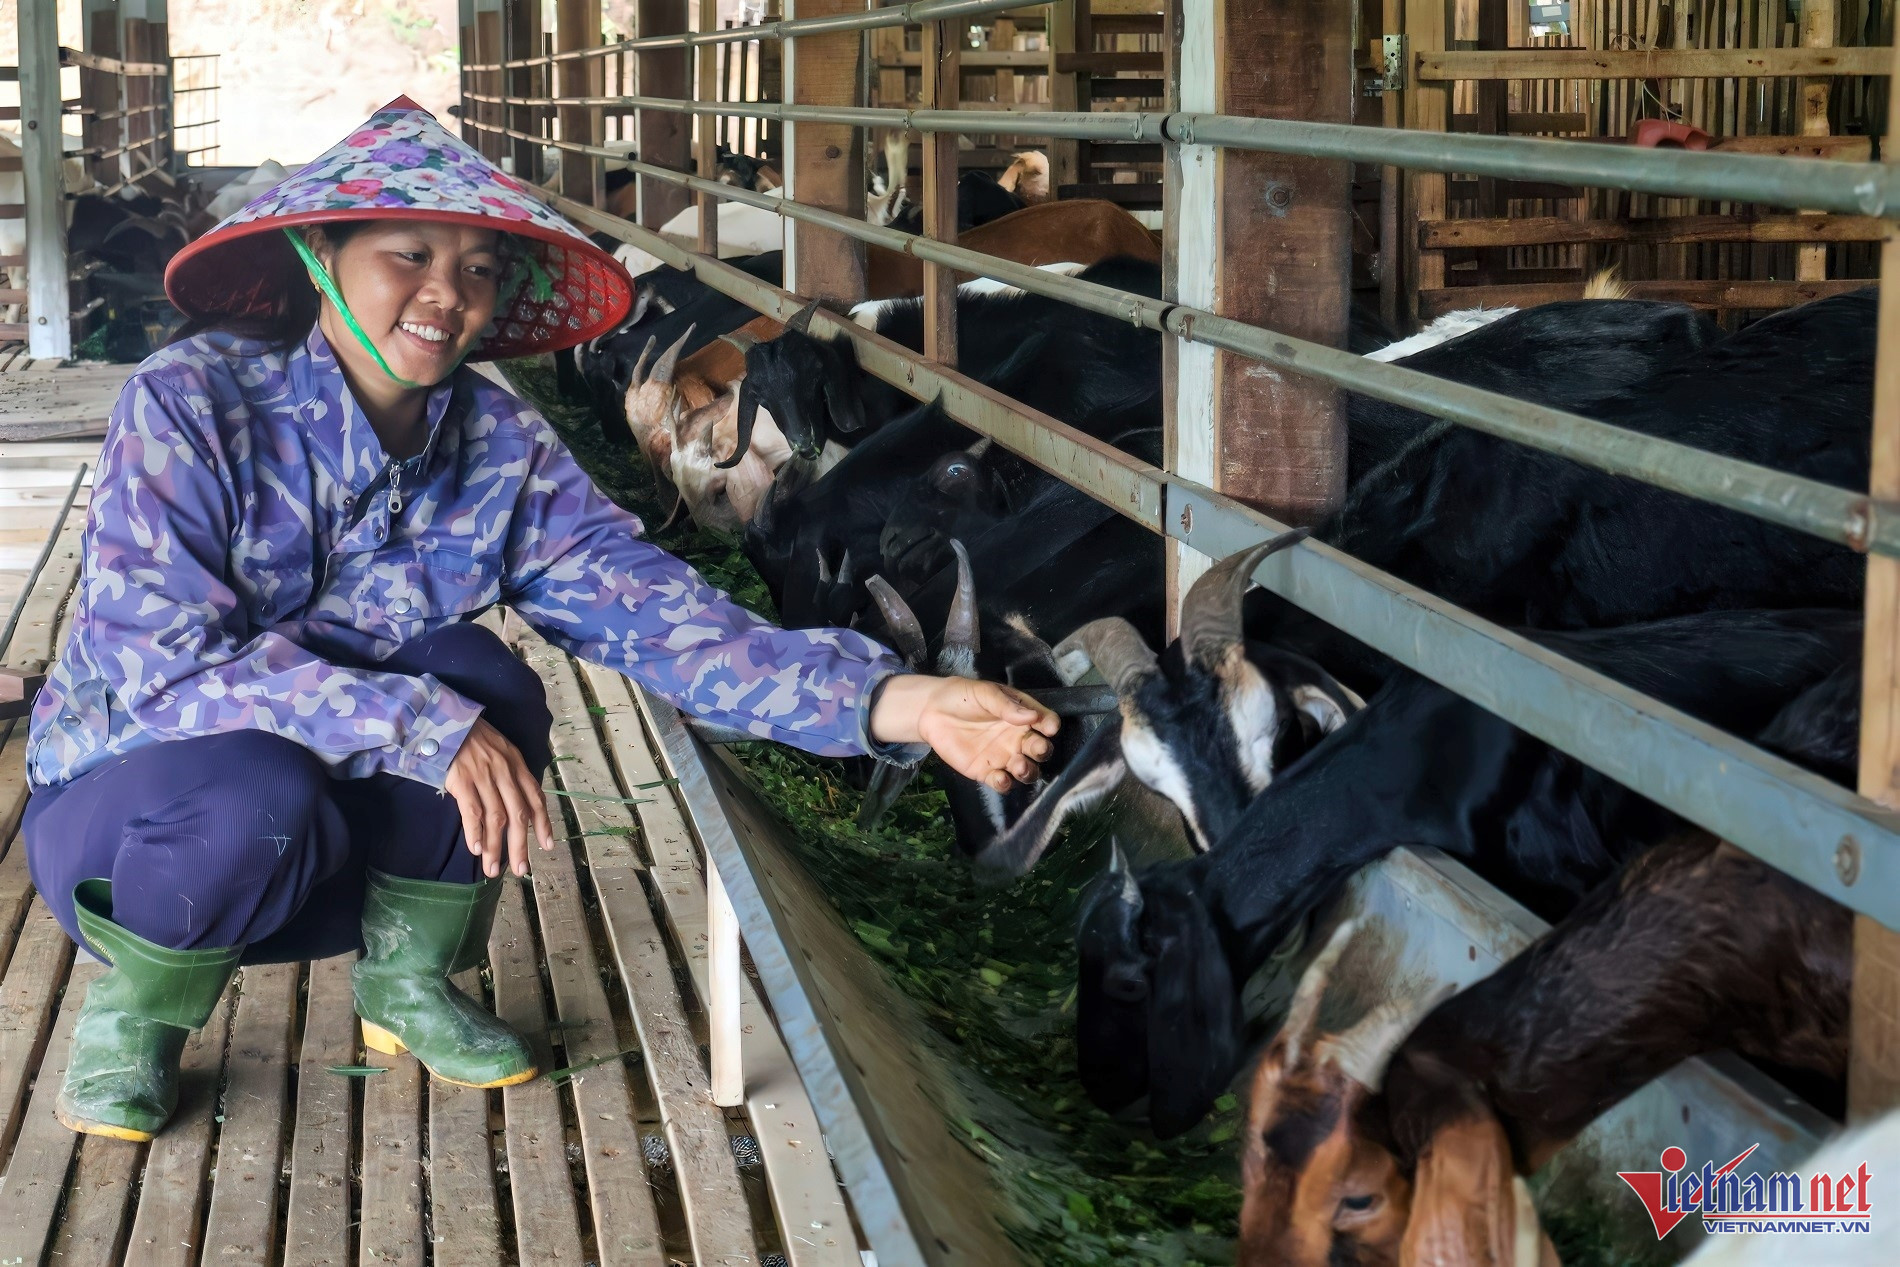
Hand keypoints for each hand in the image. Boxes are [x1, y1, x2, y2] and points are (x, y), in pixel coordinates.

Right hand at [442, 719, 554, 877]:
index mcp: (517, 764)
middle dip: (520, 845)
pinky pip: (472, 811)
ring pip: (495, 818)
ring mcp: (483, 776)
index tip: (547, 846)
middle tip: (521, 870)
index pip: (535, 798)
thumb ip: (511, 775)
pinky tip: (476, 849)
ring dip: (494, 847)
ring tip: (492, 869)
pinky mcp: (462, 780)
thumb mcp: (501, 750)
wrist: (445, 721)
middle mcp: (504, 772)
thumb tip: (519, 806)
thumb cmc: (473, 739)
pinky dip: (475, 832)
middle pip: (518, 815)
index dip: (543, 823)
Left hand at [871, 674, 1059, 792]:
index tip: (1048, 727)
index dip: (1050, 725)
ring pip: (1026, 770)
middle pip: (1040, 750)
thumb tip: (1032, 716)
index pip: (1045, 722)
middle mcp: (1018, 738)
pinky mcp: (986, 772)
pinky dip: (1004, 784)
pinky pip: (1002, 783)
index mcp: (1022, 715)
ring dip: (1028, 771)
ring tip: (1019, 766)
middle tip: (1037, 748)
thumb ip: (1006, 706)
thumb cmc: (964, 696)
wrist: (933, 711)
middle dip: (1042, 751)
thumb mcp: (985, 693)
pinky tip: (999, 777)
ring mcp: (1004, 757)